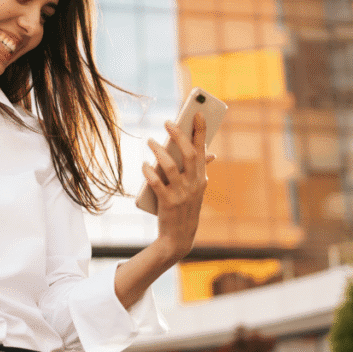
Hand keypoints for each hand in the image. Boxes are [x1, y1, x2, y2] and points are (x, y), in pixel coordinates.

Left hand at [141, 114, 214, 261]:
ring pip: (171, 166)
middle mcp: (194, 184)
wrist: (178, 239)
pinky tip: (144, 164)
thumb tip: (209, 153)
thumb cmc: (185, 209)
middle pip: (188, 154)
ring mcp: (181, 194)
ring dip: (159, 151)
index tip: (198, 113)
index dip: (201, 130)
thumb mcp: (195, 190)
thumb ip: (198, 171)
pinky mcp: (168, 203)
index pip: (202, 149)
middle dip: (179, 135)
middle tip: (168, 122)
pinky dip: (149, 172)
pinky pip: (157, 183)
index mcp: (201, 178)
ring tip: (150, 141)